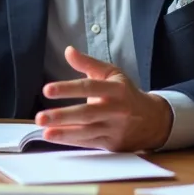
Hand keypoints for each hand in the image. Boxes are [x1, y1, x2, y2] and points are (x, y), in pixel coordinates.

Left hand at [35, 46, 172, 151]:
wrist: (153, 120)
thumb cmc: (126, 94)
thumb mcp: (112, 74)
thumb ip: (88, 63)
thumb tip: (68, 51)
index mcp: (115, 89)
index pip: (89, 87)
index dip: (67, 89)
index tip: (46, 90)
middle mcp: (116, 110)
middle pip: (87, 113)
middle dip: (62, 116)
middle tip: (40, 117)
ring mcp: (115, 128)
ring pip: (87, 132)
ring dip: (64, 133)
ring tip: (45, 132)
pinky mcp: (112, 143)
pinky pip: (89, 142)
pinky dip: (71, 141)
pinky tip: (55, 137)